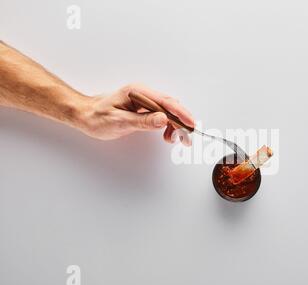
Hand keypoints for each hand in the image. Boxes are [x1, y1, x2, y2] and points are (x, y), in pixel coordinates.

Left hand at [78, 84, 194, 142]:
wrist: (85, 115)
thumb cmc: (97, 117)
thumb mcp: (119, 121)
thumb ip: (143, 121)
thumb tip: (163, 119)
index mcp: (138, 92)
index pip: (166, 102)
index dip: (181, 114)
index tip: (191, 124)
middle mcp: (144, 94)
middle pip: (171, 106)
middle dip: (181, 122)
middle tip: (186, 138)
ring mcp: (145, 100)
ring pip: (168, 111)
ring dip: (175, 125)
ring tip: (173, 139)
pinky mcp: (145, 108)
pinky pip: (162, 114)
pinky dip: (168, 125)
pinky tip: (166, 134)